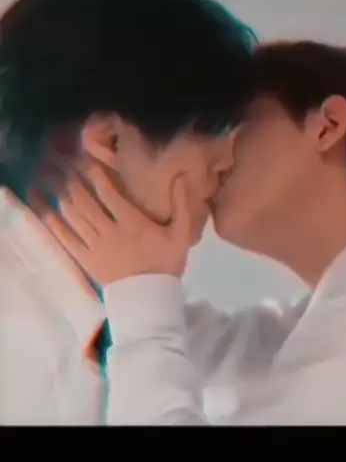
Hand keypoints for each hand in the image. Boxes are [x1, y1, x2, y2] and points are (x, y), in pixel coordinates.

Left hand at [36, 164, 191, 286]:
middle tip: (70, 170)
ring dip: (65, 198)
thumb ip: (181, 204)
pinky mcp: (85, 259)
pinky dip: (55, 224)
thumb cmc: (166, 263)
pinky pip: (66, 239)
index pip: (109, 192)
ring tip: (60, 185)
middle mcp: (109, 230)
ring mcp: (95, 246)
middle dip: (76, 183)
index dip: (97, 175)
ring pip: (74, 216)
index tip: (90, 162)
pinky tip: (47, 211)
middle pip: (86, 201)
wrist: (150, 299)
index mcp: (132, 222)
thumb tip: (182, 176)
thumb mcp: (181, 234)